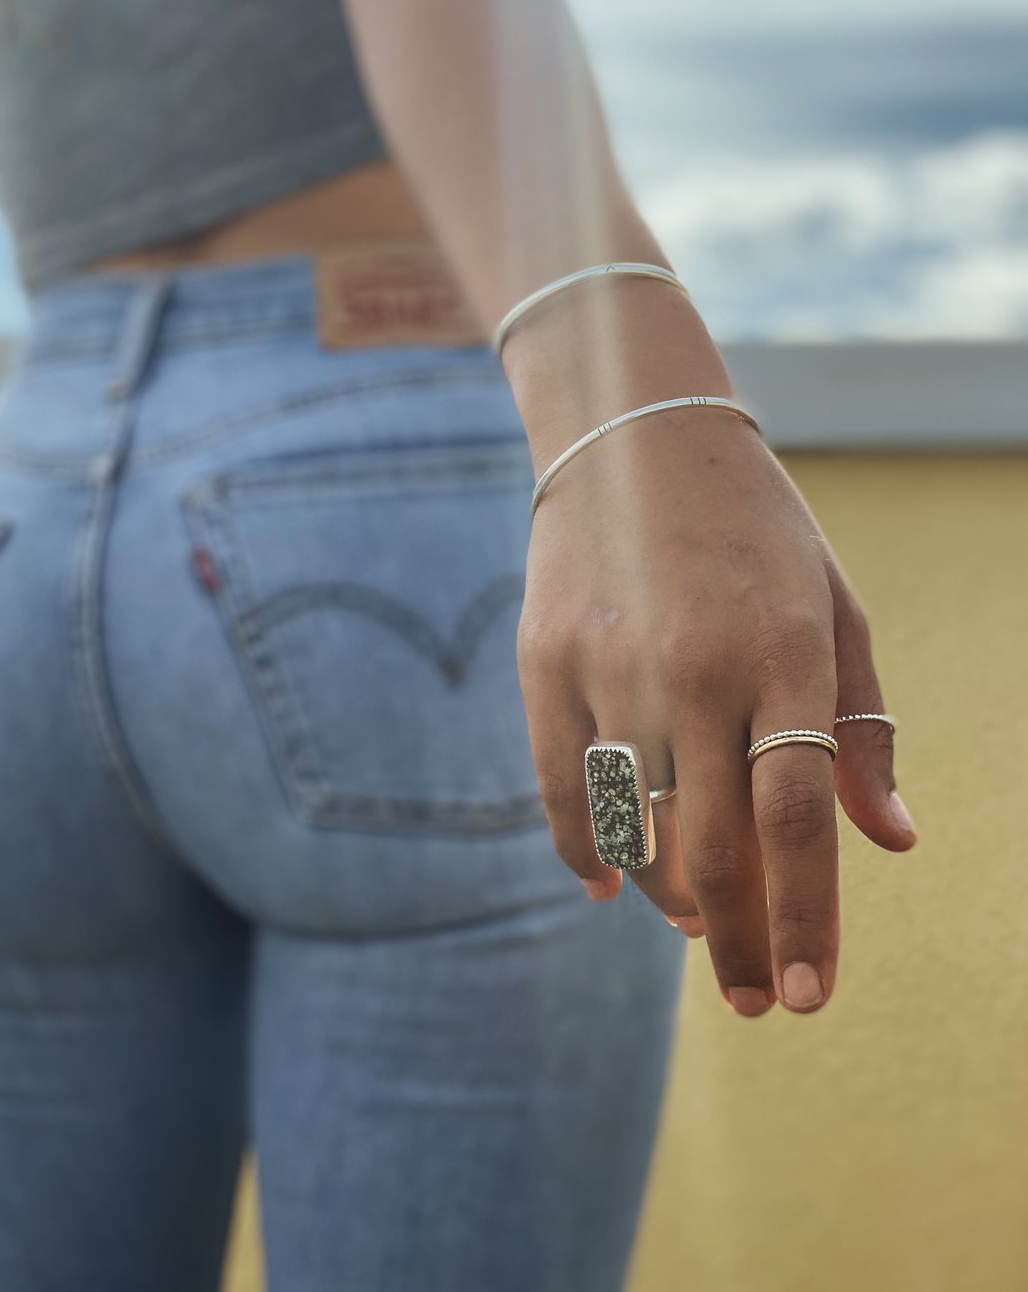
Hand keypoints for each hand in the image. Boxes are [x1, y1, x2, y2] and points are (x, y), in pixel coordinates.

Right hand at [514, 400, 917, 1018]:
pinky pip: (560, 788)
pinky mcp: (543, 659)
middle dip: (736, 941)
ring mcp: (608, 662)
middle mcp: (694, 664)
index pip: (797, 815)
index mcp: (784, 649)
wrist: (634, 433)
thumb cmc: (755, 530)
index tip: (806, 995)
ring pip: (634, 827)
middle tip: (750, 998)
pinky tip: (608, 883)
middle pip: (713, 844)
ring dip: (668, 896)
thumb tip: (888, 841)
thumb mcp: (833, 607)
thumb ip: (861, 726)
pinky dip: (586, 852)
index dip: (806, 917)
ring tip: (695, 920)